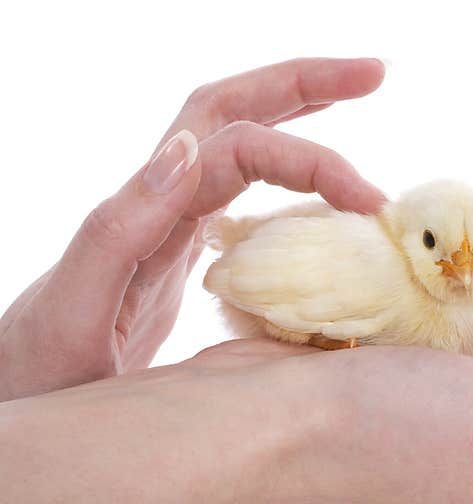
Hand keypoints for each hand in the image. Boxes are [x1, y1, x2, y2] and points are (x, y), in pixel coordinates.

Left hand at [0, 57, 386, 401]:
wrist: (21, 396)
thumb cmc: (42, 371)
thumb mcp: (74, 305)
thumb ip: (119, 230)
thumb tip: (186, 149)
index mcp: (144, 212)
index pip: (236, 149)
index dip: (309, 160)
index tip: (370, 202)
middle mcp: (158, 202)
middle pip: (232, 112)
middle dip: (305, 84)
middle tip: (374, 73)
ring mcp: (169, 223)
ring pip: (235, 143)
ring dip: (294, 113)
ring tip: (353, 97)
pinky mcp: (177, 251)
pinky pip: (236, 190)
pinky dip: (281, 171)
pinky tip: (314, 189)